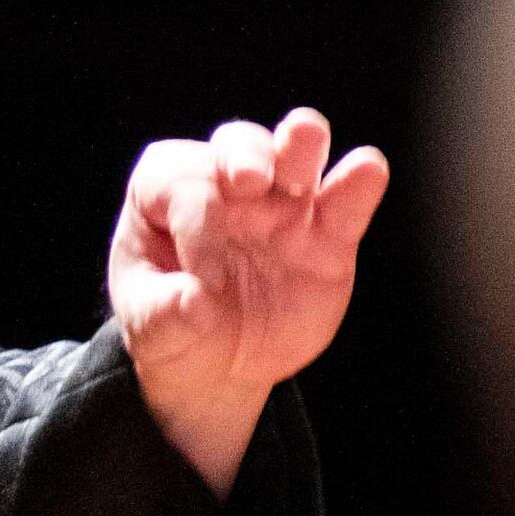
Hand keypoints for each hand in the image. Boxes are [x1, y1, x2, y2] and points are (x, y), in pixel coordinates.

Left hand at [107, 108, 388, 495]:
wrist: (216, 369)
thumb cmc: (170, 330)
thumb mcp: (151, 332)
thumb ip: (165, 318)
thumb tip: (193, 306)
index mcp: (166, 196)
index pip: (176, 180)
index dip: (191, 208)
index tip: (201, 255)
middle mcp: (226, 188)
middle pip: (235, 148)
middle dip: (242, 156)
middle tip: (246, 182)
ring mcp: (281, 208)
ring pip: (295, 156)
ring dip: (298, 146)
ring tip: (301, 152)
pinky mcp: (327, 238)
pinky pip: (344, 201)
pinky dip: (355, 183)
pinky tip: (363, 171)